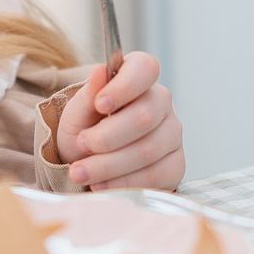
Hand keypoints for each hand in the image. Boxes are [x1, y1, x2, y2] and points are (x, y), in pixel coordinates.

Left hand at [55, 51, 184, 190]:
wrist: (88, 161)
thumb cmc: (86, 129)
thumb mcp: (78, 111)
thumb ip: (88, 94)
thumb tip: (99, 70)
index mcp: (139, 79)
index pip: (145, 69)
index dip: (125, 86)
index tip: (99, 104)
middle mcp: (161, 104)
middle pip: (145, 116)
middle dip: (107, 136)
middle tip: (81, 144)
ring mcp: (172, 135)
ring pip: (148, 150)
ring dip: (109, 165)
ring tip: (80, 172)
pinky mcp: (175, 166)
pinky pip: (155, 176)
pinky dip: (123, 183)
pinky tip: (101, 184)